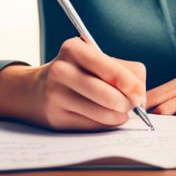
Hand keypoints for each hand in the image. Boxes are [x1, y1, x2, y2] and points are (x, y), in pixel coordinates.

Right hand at [0, 37, 145, 130]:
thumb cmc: (75, 72)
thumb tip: (141, 95)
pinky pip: (94, 126)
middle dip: (128, 104)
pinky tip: (103, 116)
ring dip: (119, 117)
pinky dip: (105, 124)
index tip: (140, 93)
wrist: (34, 90)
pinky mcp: (56, 118)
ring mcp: (56, 96)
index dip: (131, 84)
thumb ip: (122, 70)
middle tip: (134, 105)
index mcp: (74, 49)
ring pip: (104, 113)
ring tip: (120, 112)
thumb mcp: (92, 59)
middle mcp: (62, 70)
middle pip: (109, 95)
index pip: (111, 69)